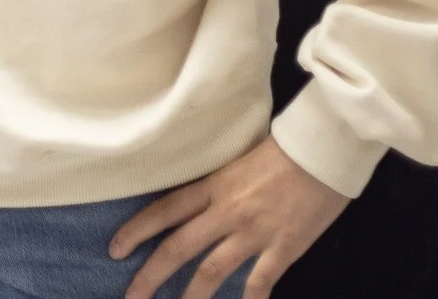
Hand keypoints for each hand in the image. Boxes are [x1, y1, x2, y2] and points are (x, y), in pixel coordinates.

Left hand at [111, 137, 346, 298]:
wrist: (322, 152)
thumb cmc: (282, 152)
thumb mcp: (236, 162)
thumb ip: (216, 186)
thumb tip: (196, 205)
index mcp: (212, 186)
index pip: (163, 211)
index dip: (136, 232)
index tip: (115, 250)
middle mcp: (226, 211)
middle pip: (178, 247)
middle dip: (151, 275)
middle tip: (131, 295)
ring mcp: (253, 232)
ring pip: (212, 271)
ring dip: (192, 296)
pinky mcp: (283, 248)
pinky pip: (260, 282)